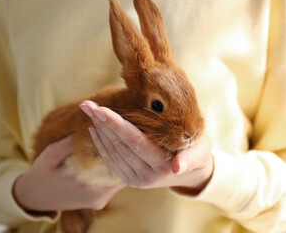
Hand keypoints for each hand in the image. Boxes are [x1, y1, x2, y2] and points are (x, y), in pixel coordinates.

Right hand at [13, 135, 124, 211]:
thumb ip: (71, 142)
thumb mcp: (52, 153)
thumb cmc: (42, 172)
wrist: (33, 197)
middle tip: (126, 135)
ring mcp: (100, 201)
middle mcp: (98, 197)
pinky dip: (115, 169)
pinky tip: (116, 155)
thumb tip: (91, 125)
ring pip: (120, 179)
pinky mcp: (100, 202)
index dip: (118, 147)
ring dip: (121, 162)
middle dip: (123, 154)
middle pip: (121, 173)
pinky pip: (113, 184)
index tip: (120, 132)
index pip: (114, 165)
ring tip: (124, 143)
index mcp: (87, 186)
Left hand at [80, 100, 213, 193]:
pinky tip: (93, 129)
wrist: (191, 173)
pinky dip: (101, 144)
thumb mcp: (198, 152)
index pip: (135, 141)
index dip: (116, 125)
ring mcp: (136, 180)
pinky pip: (112, 161)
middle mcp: (147, 176)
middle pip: (120, 145)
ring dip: (99, 131)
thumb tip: (177, 167)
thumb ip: (189, 158)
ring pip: (113, 152)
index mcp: (163, 166)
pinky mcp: (130, 180)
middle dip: (102, 123)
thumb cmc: (196, 152)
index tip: (100, 109)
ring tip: (88, 111)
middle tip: (86, 104)